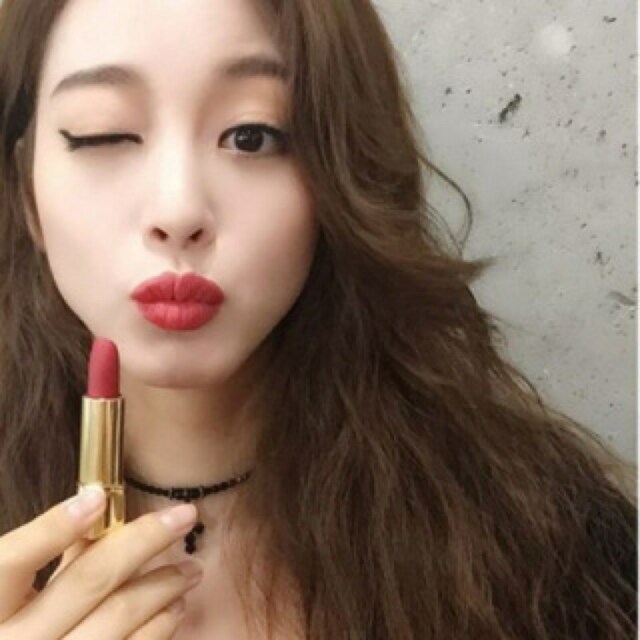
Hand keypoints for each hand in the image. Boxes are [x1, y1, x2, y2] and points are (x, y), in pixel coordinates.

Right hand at [0, 485, 203, 638]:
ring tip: (190, 568)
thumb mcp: (11, 597)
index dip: (52, 528)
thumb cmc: (16, 631)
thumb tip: (98, 512)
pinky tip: (174, 608)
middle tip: (185, 515)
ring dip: (164, 584)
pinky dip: (160, 625)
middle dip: (145, 540)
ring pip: (119, 615)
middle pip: (88, 580)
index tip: (98, 496)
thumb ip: (46, 559)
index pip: (10, 561)